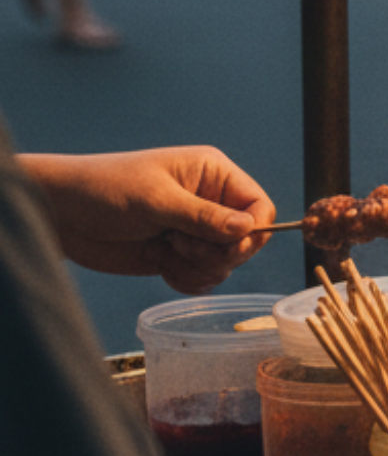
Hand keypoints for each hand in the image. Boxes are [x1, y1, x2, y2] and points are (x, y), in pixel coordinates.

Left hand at [21, 146, 274, 289]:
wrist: (60, 214)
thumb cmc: (104, 189)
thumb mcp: (155, 200)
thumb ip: (202, 216)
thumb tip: (247, 229)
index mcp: (213, 175)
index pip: (259, 206)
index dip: (252, 231)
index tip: (225, 245)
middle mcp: (210, 202)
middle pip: (247, 239)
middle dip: (218, 253)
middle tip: (181, 246)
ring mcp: (194, 230)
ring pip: (226, 262)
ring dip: (200, 268)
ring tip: (167, 254)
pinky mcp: (177, 254)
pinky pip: (203, 276)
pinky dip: (188, 280)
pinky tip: (163, 267)